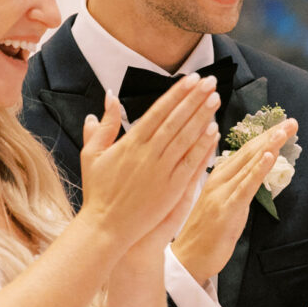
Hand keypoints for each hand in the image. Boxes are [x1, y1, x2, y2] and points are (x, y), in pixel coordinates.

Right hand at [78, 74, 219, 246]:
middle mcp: (148, 153)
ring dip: (202, 117)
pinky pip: (190, 163)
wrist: (106, 227)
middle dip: (194, 99)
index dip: (177, 94)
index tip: (191, 79)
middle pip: (176, 120)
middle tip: (210, 81)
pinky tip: (214, 131)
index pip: (158, 111)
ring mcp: (162, 170)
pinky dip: (202, 146)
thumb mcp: (92, 154)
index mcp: (131, 143)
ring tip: (215, 99)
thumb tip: (109, 96)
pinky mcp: (172, 188)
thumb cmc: (98, 192)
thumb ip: (103, 125)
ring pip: (186, 138)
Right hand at [171, 119, 297, 282]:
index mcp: (217, 176)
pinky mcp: (227, 208)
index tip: (282, 125)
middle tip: (291, 122)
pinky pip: (246, 186)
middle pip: (249, 152)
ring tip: (284, 131)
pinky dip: (258, 169)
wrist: (187, 259)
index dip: (264, 136)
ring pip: (248, 164)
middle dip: (271, 135)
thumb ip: (237, 186)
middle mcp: (218, 179)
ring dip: (269, 145)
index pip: (244, 151)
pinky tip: (269, 155)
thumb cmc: (204, 234)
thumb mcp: (222, 203)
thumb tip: (254, 175)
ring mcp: (222, 193)